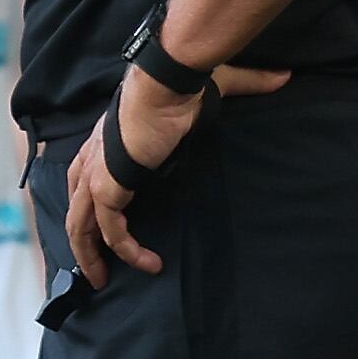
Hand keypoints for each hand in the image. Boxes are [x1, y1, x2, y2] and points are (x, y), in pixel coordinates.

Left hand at [63, 58, 287, 285]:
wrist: (166, 83)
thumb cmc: (182, 84)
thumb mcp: (215, 89)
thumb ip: (248, 85)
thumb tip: (282, 77)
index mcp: (106, 142)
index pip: (85, 182)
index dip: (89, 208)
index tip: (103, 232)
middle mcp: (92, 161)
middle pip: (76, 211)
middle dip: (83, 244)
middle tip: (98, 271)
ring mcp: (96, 175)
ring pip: (81, 227)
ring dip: (93, 256)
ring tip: (107, 281)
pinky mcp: (108, 187)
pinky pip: (112, 231)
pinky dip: (127, 250)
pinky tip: (150, 264)